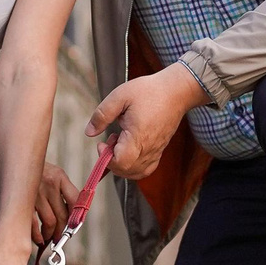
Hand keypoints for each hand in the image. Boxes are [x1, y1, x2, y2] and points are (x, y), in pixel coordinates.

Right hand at [29, 161, 76, 246]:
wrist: (0, 161)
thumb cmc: (26, 171)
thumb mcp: (47, 172)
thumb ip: (59, 190)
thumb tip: (68, 216)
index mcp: (59, 175)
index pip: (75, 199)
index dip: (76, 217)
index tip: (72, 227)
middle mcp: (50, 183)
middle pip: (62, 216)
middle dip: (61, 232)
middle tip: (58, 238)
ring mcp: (36, 192)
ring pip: (50, 222)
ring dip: (49, 235)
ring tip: (46, 239)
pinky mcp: (22, 201)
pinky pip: (33, 224)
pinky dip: (36, 235)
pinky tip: (37, 238)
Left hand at [89, 64, 205, 179]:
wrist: (176, 91)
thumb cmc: (149, 91)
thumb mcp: (120, 96)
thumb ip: (102, 115)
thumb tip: (89, 132)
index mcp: (138, 136)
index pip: (121, 162)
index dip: (106, 158)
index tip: (102, 143)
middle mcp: (148, 148)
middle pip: (127, 171)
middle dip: (111, 161)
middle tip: (110, 141)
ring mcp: (156, 151)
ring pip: (136, 173)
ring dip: (122, 165)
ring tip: (119, 144)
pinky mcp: (159, 150)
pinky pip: (146, 168)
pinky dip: (134, 167)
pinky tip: (129, 149)